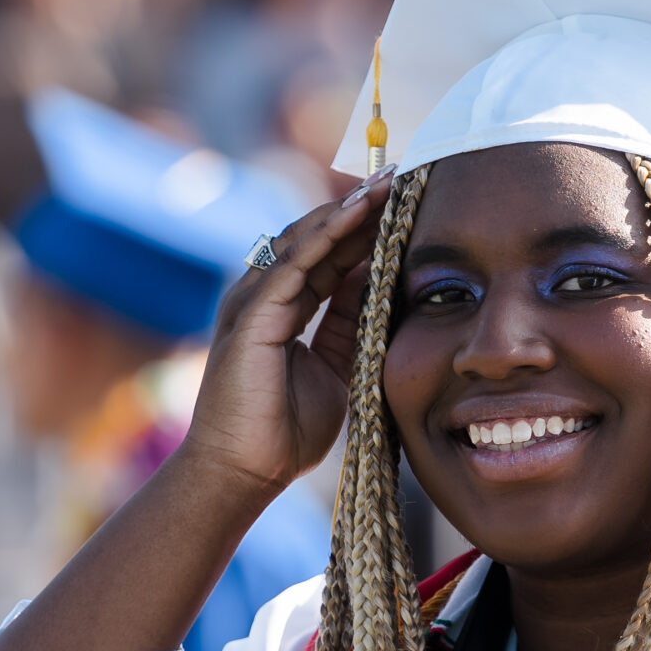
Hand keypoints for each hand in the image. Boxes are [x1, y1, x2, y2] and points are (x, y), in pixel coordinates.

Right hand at [180, 170, 395, 498]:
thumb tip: (378, 282)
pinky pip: (293, 265)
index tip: (407, 205)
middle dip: (360, 208)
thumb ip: (351, 325)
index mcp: (285, 307)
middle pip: (317, 237)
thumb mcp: (337, 368)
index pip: (329, 255)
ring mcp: (254, 302)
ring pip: (305, 240)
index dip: (366, 229)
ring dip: (347, 210)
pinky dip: (325, 235)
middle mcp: (265, 295)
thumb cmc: (285, 432)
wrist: (243, 473)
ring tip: (386, 184)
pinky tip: (356, 214)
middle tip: (403, 177)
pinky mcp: (251, 316)